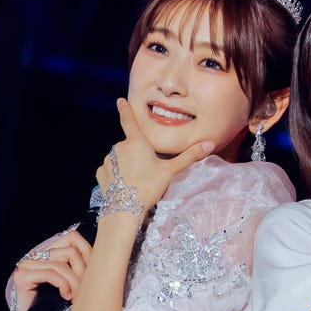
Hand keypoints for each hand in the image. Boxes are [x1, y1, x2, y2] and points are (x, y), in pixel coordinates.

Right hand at [11, 227, 92, 310]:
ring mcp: (27, 265)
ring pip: (62, 264)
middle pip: (70, 251)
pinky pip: (51, 273)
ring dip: (74, 283)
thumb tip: (103, 257)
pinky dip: (63, 285)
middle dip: (83, 273)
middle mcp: (36, 255)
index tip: (94, 274)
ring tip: (75, 298)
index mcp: (48, 253)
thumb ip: (82, 267)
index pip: (72, 237)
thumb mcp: (74, 283)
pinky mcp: (23, 277)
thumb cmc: (56, 308)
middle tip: (84, 292)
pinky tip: (65, 296)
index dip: (88, 252)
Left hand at [94, 98, 215, 213]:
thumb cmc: (148, 187)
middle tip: (146, 171)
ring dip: (126, 165)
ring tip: (136, 181)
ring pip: (120, 158)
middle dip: (137, 153)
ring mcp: (108, 160)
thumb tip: (209, 144)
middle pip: (130, 145)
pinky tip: (124, 185)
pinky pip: (110, 170)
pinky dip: (117, 175)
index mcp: (136, 141)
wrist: (125, 209)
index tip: (120, 100)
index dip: (125, 109)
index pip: (128, 119)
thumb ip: (189, 156)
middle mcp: (119, 147)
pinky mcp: (101, 173)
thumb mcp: (170, 171)